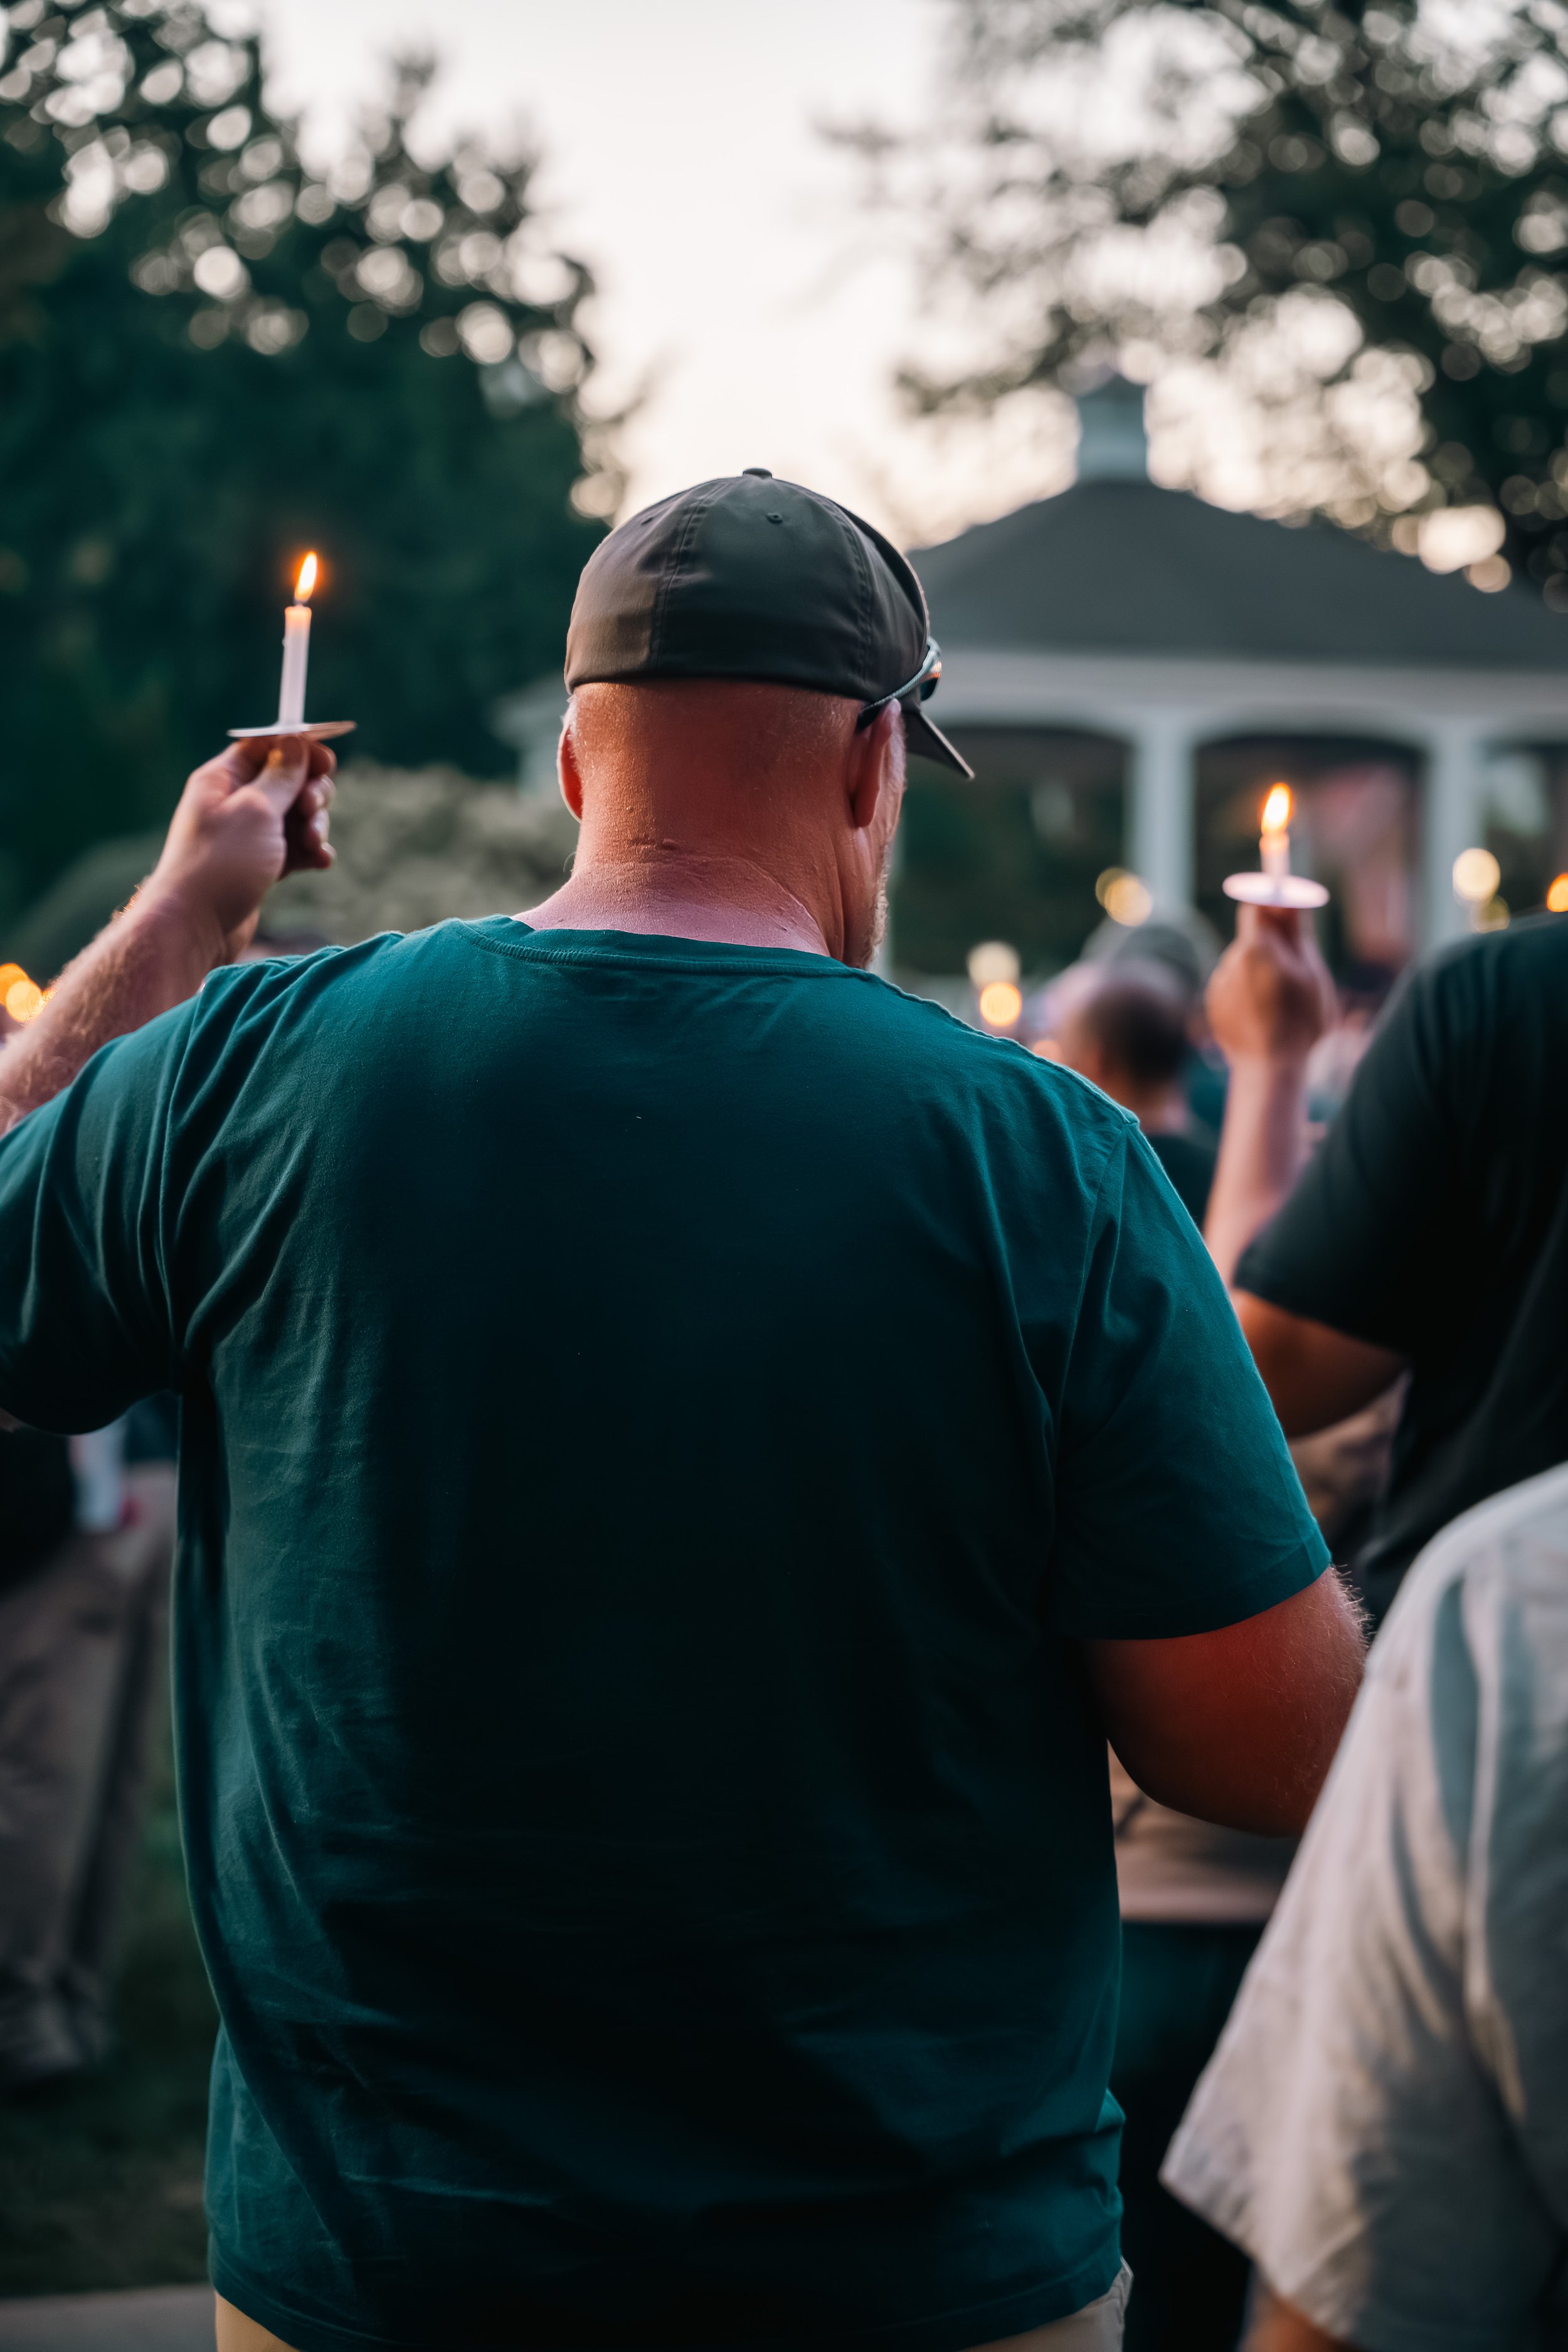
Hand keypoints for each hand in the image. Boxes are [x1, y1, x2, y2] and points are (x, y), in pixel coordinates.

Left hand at [141, 736, 335, 962]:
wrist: (196, 926)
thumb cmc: (221, 863)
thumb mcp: (256, 810)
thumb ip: (282, 775)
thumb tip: (296, 741)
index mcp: (223, 779)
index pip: (266, 747)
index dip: (298, 750)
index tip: (325, 761)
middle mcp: (234, 803)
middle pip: (287, 781)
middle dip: (310, 793)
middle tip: (312, 810)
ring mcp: (248, 836)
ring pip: (295, 816)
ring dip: (314, 825)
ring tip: (314, 845)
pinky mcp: (259, 864)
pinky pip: (293, 848)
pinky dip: (309, 852)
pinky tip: (320, 862)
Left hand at [1206, 904, 1335, 1066]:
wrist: (1270, 1069)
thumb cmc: (1300, 1021)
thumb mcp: (1310, 973)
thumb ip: (1295, 934)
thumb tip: (1288, 901)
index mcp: (1254, 948)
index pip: (1255, 906)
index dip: (1270, 903)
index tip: (1284, 905)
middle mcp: (1230, 962)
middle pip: (1251, 937)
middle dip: (1271, 944)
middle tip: (1295, 965)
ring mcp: (1219, 984)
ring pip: (1243, 964)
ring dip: (1261, 971)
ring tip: (1281, 1002)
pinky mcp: (1213, 1005)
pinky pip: (1234, 986)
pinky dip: (1248, 992)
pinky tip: (1264, 1015)